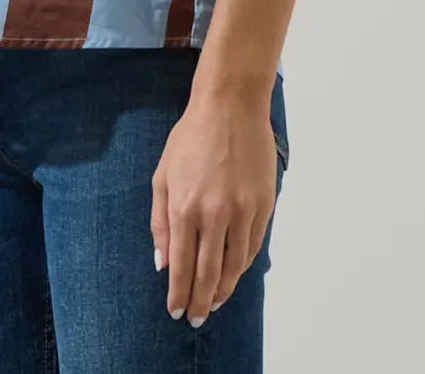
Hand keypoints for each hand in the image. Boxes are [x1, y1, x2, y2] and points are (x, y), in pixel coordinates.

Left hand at [149, 90, 276, 325]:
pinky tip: (234, 272)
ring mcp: (242, 211)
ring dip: (224, 289)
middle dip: (201, 301)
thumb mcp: (162, 175)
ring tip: (214, 301)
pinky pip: (253, 246)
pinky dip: (243, 265)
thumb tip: (162, 263)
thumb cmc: (191, 137)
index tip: (176, 311)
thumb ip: (160, 221)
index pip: (181, 266)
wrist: (230, 107)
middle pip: (208, 273)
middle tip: (196, 318)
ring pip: (234, 265)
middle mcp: (214, 214)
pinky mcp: (263, 205)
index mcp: (185, 207)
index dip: (179, 293)